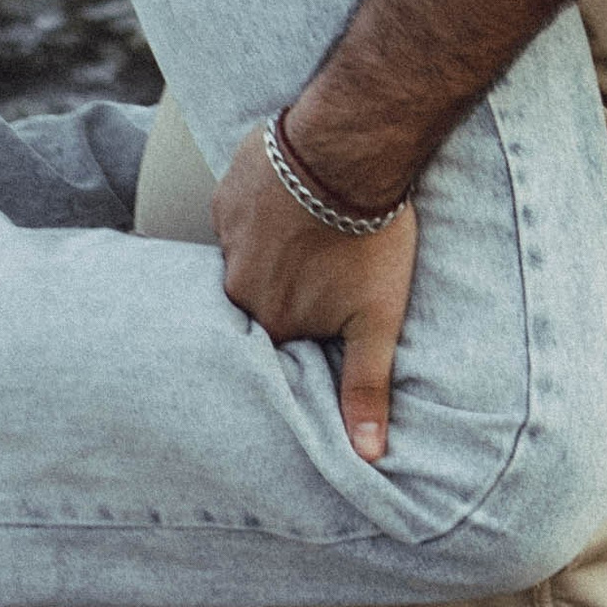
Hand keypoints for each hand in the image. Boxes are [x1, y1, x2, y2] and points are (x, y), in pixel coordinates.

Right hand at [210, 124, 418, 463]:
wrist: (352, 150)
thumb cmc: (370, 238)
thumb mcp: (378, 319)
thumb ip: (365, 387)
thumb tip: (368, 456)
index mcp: (267, 319)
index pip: (277, 338)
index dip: (301, 323)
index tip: (322, 309)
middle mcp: (235, 284)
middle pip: (261, 293)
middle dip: (289, 282)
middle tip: (323, 261)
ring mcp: (227, 234)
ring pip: (251, 250)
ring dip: (278, 243)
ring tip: (315, 225)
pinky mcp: (229, 190)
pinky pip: (242, 208)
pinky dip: (266, 204)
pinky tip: (297, 191)